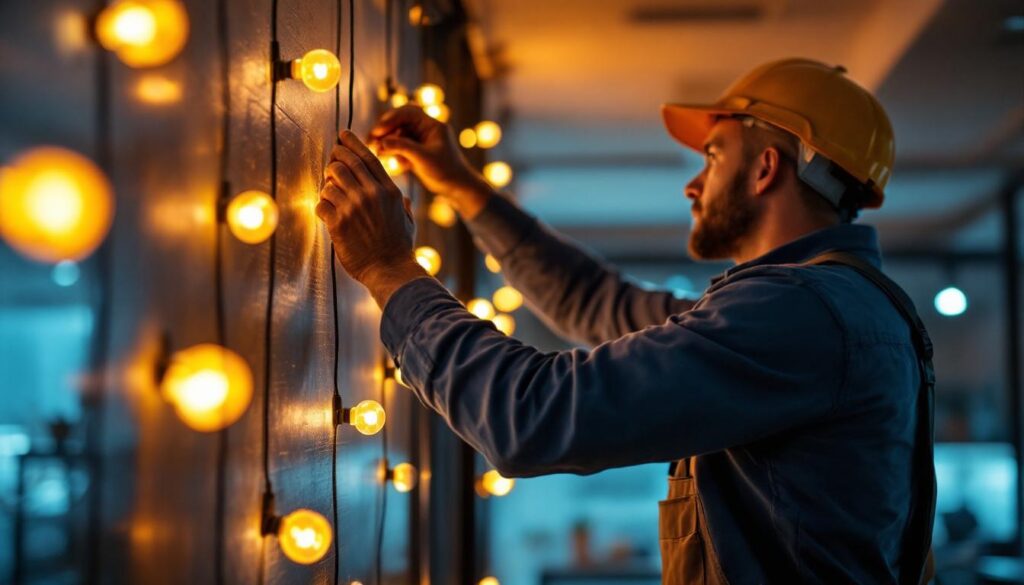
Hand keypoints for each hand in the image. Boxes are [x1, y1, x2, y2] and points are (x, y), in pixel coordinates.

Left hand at [317, 130, 426, 307]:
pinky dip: (321, 205)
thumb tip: (406, 200)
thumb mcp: (408, 222)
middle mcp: (371, 194)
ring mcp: (354, 207)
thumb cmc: (399, 249)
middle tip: (332, 159)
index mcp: (389, 191)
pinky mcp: (338, 222)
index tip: (343, 134)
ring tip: (331, 192)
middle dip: (335, 157)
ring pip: (330, 180)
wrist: (390, 271)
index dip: (353, 142)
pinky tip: (327, 212)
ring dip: (327, 184)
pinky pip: (321, 203)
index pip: (367, 157)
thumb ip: (405, 206)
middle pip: (345, 162)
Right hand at [369, 105, 493, 218]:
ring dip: (387, 142)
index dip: (390, 119)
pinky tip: (391, 161)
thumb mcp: (423, 158)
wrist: (458, 188)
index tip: (377, 131)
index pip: (407, 112)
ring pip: (398, 135)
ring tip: (378, 152)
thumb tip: (381, 141)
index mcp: (432, 125)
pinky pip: (401, 147)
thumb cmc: (446, 171)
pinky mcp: (417, 152)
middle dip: (385, 130)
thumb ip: (402, 147)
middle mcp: (426, 129)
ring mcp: (421, 140)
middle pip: (400, 122)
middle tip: (371, 141)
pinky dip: (394, 152)